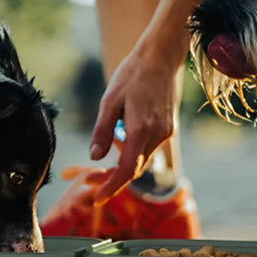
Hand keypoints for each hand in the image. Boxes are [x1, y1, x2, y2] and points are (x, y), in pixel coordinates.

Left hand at [89, 43, 179, 202]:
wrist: (161, 57)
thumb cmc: (132, 74)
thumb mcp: (110, 100)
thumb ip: (102, 131)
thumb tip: (94, 157)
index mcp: (140, 130)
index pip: (126, 170)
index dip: (110, 186)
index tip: (96, 198)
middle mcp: (157, 135)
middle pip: (134, 169)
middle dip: (112, 178)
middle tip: (88, 180)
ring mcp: (165, 132)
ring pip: (141, 159)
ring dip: (122, 165)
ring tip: (99, 163)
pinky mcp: (168, 127)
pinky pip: (148, 148)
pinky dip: (133, 152)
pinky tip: (120, 140)